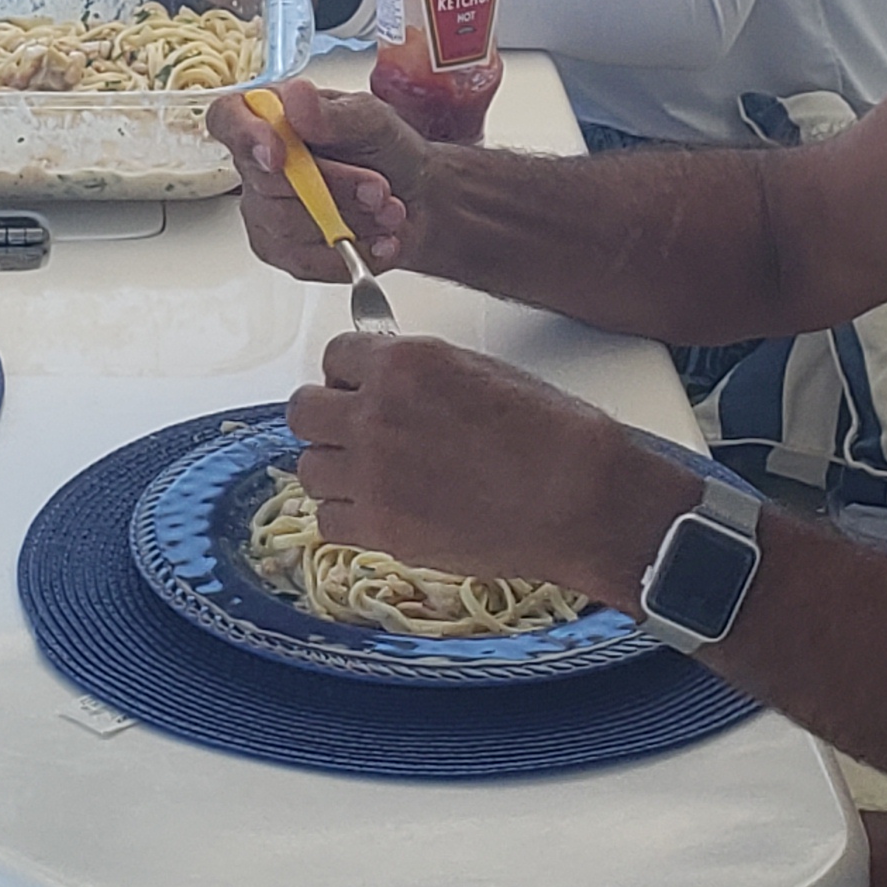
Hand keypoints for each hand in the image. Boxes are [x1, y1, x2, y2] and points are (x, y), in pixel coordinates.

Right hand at [207, 76, 431, 281]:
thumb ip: (333, 114)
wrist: (418, 200)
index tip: (279, 153)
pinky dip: (347, 255)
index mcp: (275, 117)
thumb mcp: (373, 121)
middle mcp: (261, 164)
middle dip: (332, 189)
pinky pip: (301, 260)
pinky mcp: (282, 250)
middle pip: (266, 183)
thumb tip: (296, 100)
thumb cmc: (388, 151)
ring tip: (388, 212)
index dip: (244, 135)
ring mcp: (266, 210)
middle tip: (378, 189)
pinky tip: (377, 242)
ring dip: (347, 222)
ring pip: (285, 225)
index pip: (228, 119)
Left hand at [285, 332, 676, 603]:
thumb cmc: (554, 436)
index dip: (350, 376)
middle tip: (357, 433)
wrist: (583, 500)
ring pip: (308, 468)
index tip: (360, 389)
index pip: (335, 357)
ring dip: (336, 471)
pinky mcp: (381, 529)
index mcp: (405, 362)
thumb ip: (420, 375)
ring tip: (375, 478)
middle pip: (304, 411)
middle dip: (328, 419)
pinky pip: (327, 520)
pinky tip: (382, 512)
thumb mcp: (481, 373)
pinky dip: (348, 518)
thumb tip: (386, 381)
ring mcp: (373, 474)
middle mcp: (377, 413)